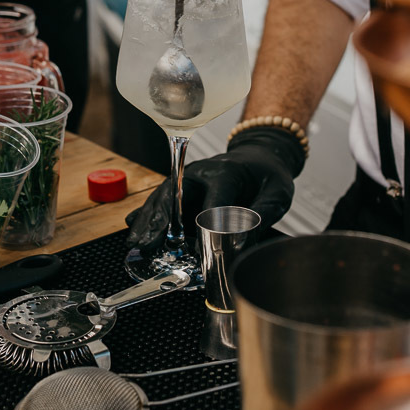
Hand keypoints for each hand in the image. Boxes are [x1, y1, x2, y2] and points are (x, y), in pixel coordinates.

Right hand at [126, 127, 304, 250]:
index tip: (200, 251)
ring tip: (135, 242)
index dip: (207, 226)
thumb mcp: (278, 193)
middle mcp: (201, 173)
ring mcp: (188, 179)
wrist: (258, 159)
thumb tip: (242, 244)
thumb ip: (263, 216)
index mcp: (227, 173)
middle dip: (161, 222)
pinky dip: (146, 212)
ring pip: (163, 199)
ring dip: (147, 221)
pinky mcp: (182, 188)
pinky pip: (161, 199)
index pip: (214, 201)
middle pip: (176, 197)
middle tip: (147, 244)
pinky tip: (132, 225)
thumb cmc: (267, 177)